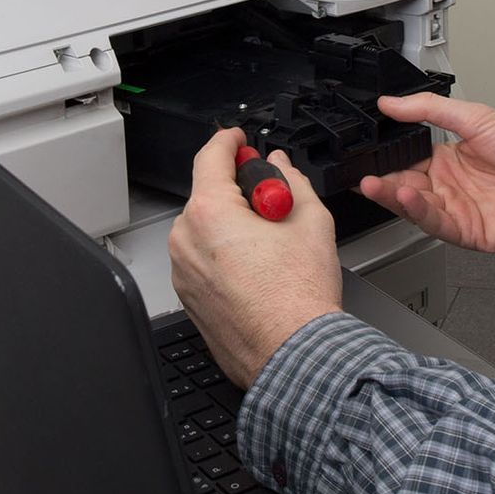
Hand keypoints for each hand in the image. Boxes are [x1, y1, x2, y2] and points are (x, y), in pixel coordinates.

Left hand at [169, 129, 342, 388]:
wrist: (293, 353)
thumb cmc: (299, 297)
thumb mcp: (311, 221)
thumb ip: (291, 182)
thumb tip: (281, 168)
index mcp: (210, 213)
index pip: (210, 157)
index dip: (229, 141)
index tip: (238, 140)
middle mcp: (186, 240)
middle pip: (208, 197)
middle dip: (239, 194)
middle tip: (274, 205)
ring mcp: (183, 272)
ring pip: (205, 232)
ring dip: (232, 228)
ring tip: (272, 250)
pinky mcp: (188, 298)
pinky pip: (203, 262)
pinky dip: (225, 258)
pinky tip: (259, 274)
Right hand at [358, 94, 494, 252]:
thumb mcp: (476, 117)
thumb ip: (430, 110)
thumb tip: (390, 101)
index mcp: (447, 160)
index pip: (405, 161)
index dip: (383, 159)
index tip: (361, 153)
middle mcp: (449, 187)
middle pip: (404, 187)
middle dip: (380, 182)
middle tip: (359, 173)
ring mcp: (458, 211)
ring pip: (415, 208)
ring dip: (392, 197)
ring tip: (373, 185)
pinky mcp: (468, 233)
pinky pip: (437, 224)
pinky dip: (418, 212)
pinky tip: (406, 198)